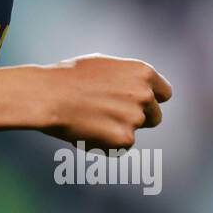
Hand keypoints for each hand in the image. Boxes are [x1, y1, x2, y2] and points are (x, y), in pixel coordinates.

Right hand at [38, 53, 172, 151]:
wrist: (48, 96)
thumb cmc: (68, 77)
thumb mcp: (103, 66)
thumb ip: (125, 78)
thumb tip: (135, 88)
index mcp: (143, 72)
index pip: (164, 94)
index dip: (151, 100)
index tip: (139, 105)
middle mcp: (145, 94)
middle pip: (155, 116)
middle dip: (137, 119)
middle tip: (109, 116)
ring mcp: (137, 117)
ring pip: (133, 131)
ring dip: (117, 130)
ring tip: (89, 120)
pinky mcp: (125, 139)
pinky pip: (120, 147)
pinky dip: (106, 144)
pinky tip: (85, 131)